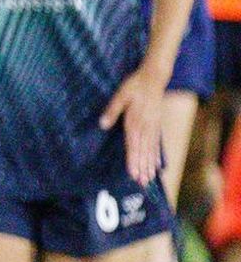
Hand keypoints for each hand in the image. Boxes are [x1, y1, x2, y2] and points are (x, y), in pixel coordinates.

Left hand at [101, 65, 166, 184]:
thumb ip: (112, 110)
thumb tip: (102, 124)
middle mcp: (146, 127)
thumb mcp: (121, 95)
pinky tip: (158, 166)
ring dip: (150, 165)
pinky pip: (157, 144)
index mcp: (135, 121)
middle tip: (141, 183)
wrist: (154, 78)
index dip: (133, 160)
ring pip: (151, 150)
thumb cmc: (135, 86)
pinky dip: (157, 156)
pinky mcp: (157, 125)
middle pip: (143, 151)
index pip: (133, 145)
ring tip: (149, 179)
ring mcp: (153, 127)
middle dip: (142, 168)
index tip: (133, 173)